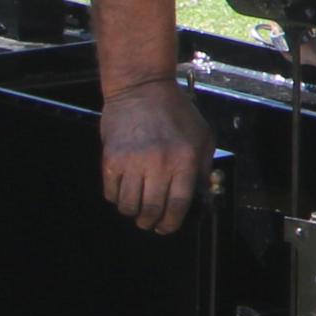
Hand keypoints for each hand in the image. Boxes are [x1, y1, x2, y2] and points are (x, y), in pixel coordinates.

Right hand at [97, 77, 212, 234]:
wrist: (142, 88)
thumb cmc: (175, 111)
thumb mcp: (202, 136)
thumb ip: (204, 167)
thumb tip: (203, 195)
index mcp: (184, 160)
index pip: (178, 205)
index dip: (172, 223)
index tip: (167, 227)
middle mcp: (159, 163)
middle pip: (152, 209)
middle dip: (150, 222)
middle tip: (150, 222)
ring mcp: (133, 161)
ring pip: (128, 205)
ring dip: (132, 212)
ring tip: (136, 207)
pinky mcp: (112, 158)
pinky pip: (110, 192)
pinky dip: (116, 198)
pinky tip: (123, 191)